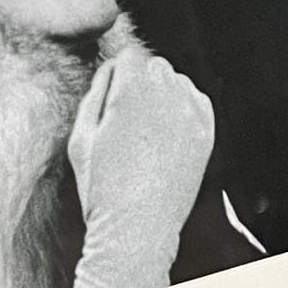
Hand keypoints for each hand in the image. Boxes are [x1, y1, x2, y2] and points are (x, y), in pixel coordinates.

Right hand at [64, 45, 215, 287]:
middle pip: (154, 66)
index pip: (127, 56)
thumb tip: (111, 67)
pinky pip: (197, 103)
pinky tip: (167, 135)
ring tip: (146, 131)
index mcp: (131, 91)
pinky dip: (184, 110)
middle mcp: (166, 96)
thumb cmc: (101, 187)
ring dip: (163, 95)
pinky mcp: (206, 134)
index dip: (116, 76)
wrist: (137, 231)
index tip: (111, 99)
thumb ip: (96, 93)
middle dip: (140, 83)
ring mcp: (191, 115)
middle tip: (126, 119)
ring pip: (178, 83)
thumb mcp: (81, 137)